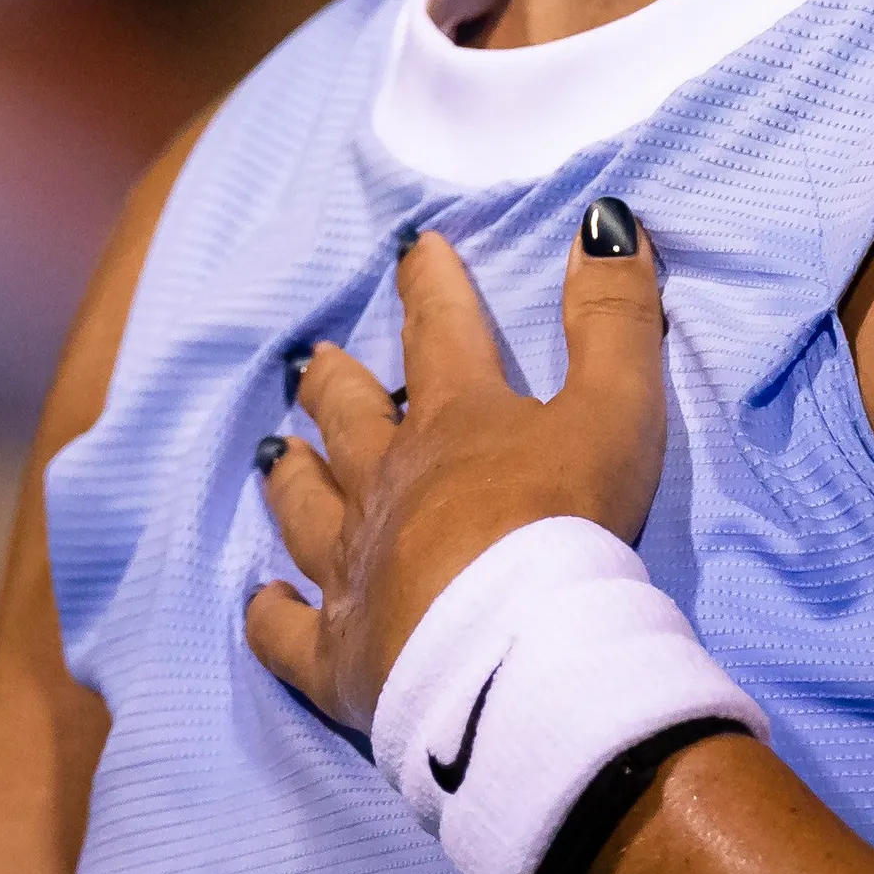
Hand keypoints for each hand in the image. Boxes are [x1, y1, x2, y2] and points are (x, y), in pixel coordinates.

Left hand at [243, 200, 669, 731]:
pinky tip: (259, 604)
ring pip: (306, 509)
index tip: (412, 247)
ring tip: (274, 454)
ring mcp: (353, 569)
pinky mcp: (338, 654)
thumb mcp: (615, 408)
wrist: (514, 652)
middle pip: (350, 419)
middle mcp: (387, 485)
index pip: (441, 332)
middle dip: (336, 383)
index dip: (431, 284)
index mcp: (454, 423)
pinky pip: (288, 632)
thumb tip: (604, 220)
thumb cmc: (567, 522)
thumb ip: (612, 317)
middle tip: (315, 359)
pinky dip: (271, 616)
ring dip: (291, 477)